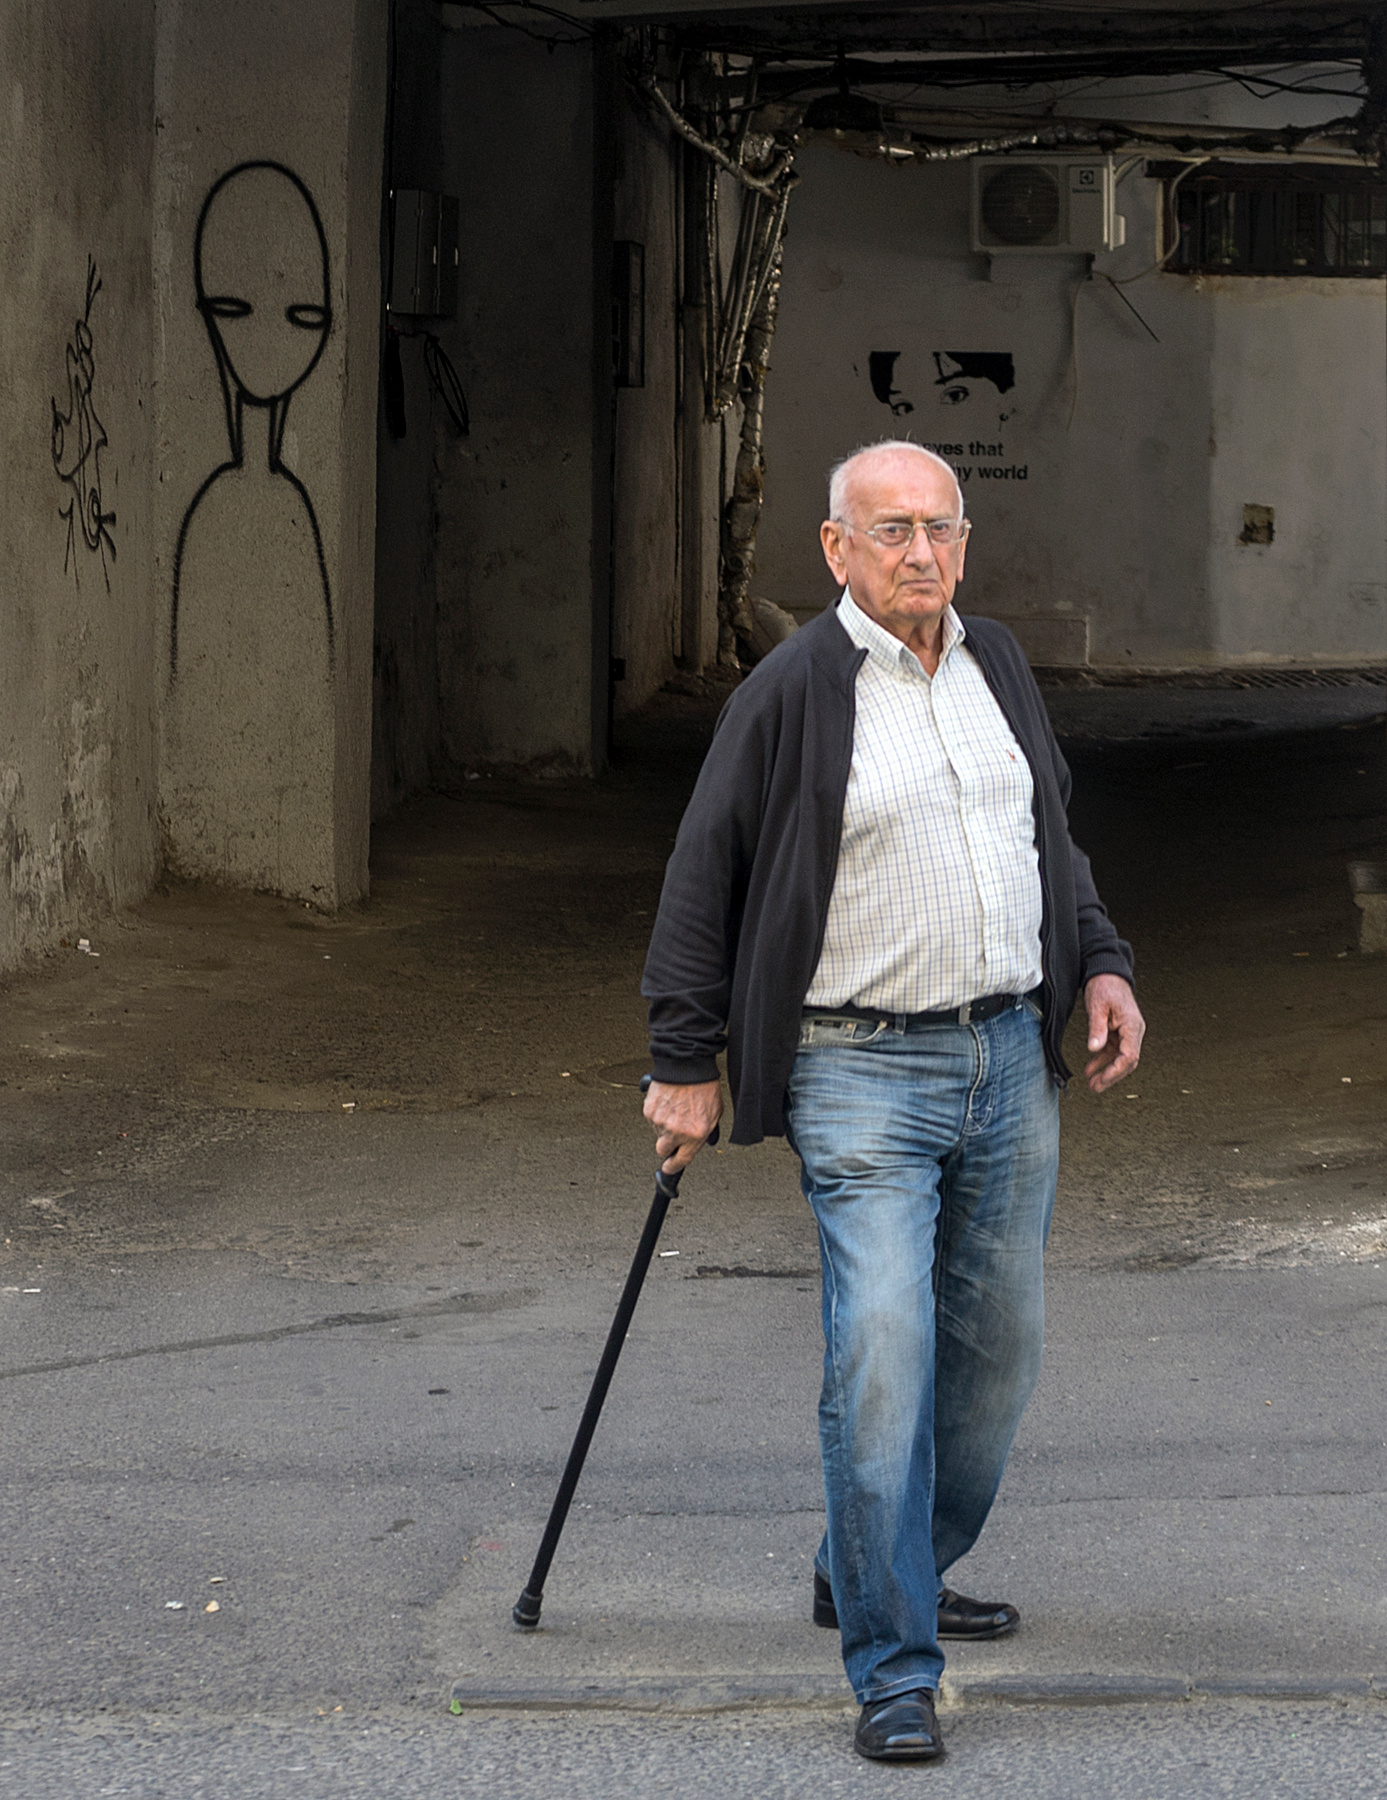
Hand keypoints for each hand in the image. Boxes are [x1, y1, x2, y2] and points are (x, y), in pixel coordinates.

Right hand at [642, 1078, 722, 1174]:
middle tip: (673, 1133)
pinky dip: (658, 1113)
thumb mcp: (715, 1114)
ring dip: (664, 1125)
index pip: (681, 1161)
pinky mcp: (649, 1111)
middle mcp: (676, 1131)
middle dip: (667, 1145)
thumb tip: (700, 1142)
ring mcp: (660, 1122)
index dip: (673, 1167)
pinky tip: (668, 1102)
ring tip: (675, 1108)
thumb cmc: (703, 1086)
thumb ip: (706, 1132)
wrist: (687, 1065)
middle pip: (662, 1150)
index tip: (669, 1168)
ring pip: (657, 1132)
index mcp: (695, 1135)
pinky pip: (651, 1119)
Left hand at [1083, 975, 1144, 1093]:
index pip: (1129, 1056)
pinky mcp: (1118, 1031)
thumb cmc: (1105, 985)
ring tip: (1092, 1083)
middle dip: (1112, 1076)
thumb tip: (1094, 1048)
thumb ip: (1096, 1028)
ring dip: (1106, 1071)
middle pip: (1127, 1061)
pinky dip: (1102, 1060)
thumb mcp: (1097, 1006)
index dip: (1116, 1071)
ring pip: (1120, 1058)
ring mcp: (1127, 1032)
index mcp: (1132, 1026)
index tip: (1102, 1080)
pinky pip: (1112, 1051)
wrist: (1107, 972)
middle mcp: (1133, 1031)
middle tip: (1096, 1087)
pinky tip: (1090, 1068)